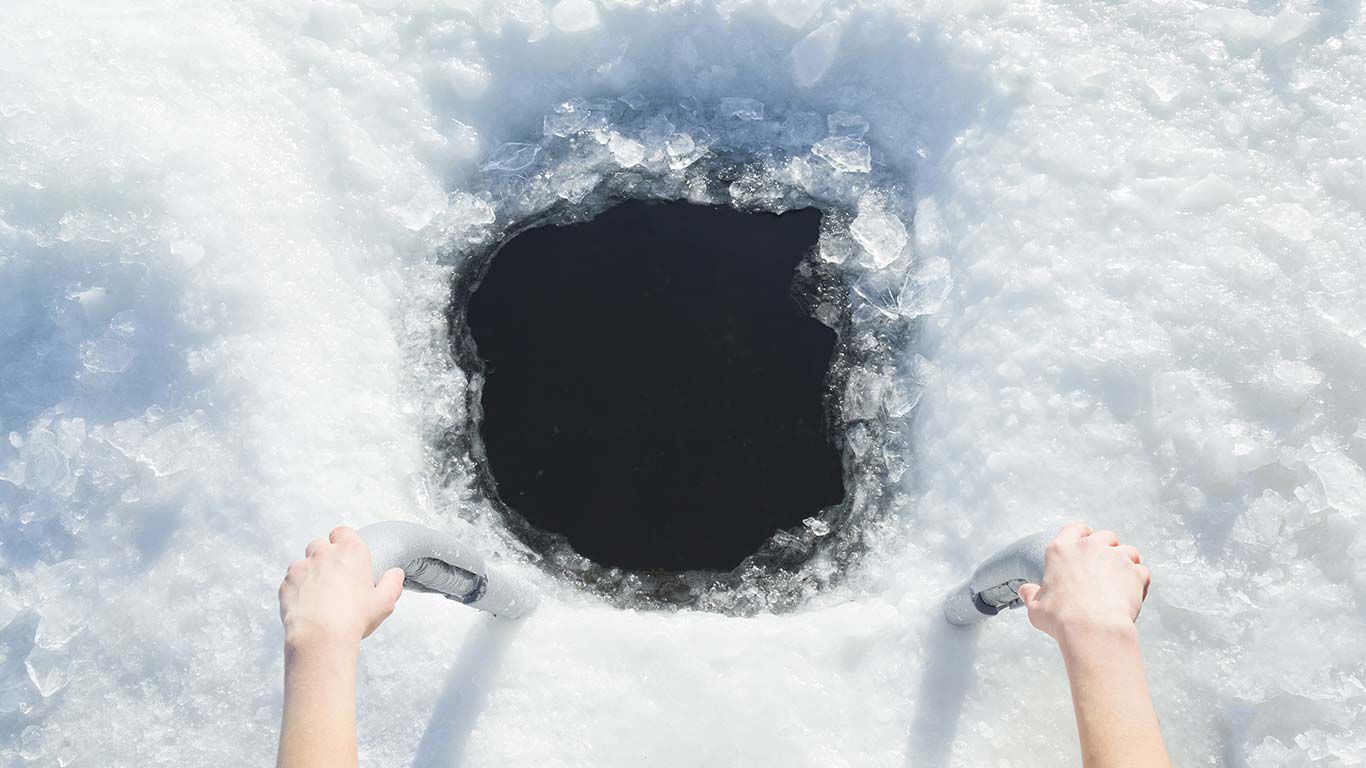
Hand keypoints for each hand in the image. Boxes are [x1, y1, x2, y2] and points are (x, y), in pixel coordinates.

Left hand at [278, 526, 404, 651]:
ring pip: (304, 563)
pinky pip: (291, 580)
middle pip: (320, 545)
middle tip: (333, 578)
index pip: (343, 532)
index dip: (343, 541)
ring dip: (310, 573)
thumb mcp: (385, 602)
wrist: (320, 638)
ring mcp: (302, 567)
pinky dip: (297, 588)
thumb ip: (393, 582)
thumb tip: (395, 574)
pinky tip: (307, 605)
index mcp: (351, 552)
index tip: (345, 554)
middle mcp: (324, 553)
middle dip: (325, 557)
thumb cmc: (353, 619)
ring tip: (318, 595)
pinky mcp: (287, 583)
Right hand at [1018, 523, 1150, 643]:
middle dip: (1108, 547)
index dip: (1082, 534)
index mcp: (1061, 550)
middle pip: (1105, 536)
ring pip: (1128, 551)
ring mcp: (1115, 557)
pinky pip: (1142, 571)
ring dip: (1126, 562)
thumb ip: (1031, 595)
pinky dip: (1139, 581)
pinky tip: (1133, 594)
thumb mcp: (1036, 607)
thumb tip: (1024, 590)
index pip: (1074, 529)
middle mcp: (1089, 547)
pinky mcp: (1134, 572)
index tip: (1085, 543)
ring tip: (1122, 580)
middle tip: (1106, 565)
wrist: (1092, 628)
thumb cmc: (1060, 618)